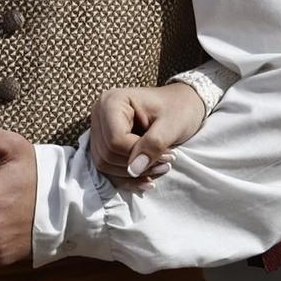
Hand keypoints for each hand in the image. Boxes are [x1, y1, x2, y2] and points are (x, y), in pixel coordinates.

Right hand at [89, 83, 204, 187]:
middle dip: (137, 166)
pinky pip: (107, 169)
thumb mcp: (172, 124)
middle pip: (107, 154)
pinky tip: (148, 178)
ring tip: (161, 168)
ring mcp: (99, 131)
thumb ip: (153, 144)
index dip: (139, 154)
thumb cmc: (178, 108)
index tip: (168, 155)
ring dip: (133, 174)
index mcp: (112, 102)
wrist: (182, 104)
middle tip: (167, 163)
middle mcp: (99, 115)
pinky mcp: (103, 145)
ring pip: (105, 165)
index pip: (115, 140)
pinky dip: (128, 178)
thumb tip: (134, 169)